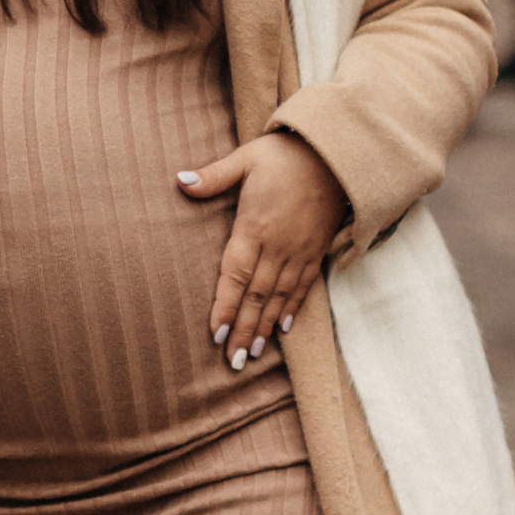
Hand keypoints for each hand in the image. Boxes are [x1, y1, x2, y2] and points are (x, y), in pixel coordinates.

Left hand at [178, 129, 348, 372]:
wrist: (335, 153)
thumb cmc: (284, 154)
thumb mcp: (246, 158)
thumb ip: (214, 176)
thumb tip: (180, 180)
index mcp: (255, 225)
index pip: (236, 274)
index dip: (226, 306)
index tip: (217, 335)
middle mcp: (279, 245)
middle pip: (257, 295)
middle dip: (245, 330)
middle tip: (233, 361)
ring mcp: (300, 250)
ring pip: (279, 297)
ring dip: (265, 327)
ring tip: (253, 354)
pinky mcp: (316, 250)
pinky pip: (303, 286)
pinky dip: (292, 308)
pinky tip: (283, 328)